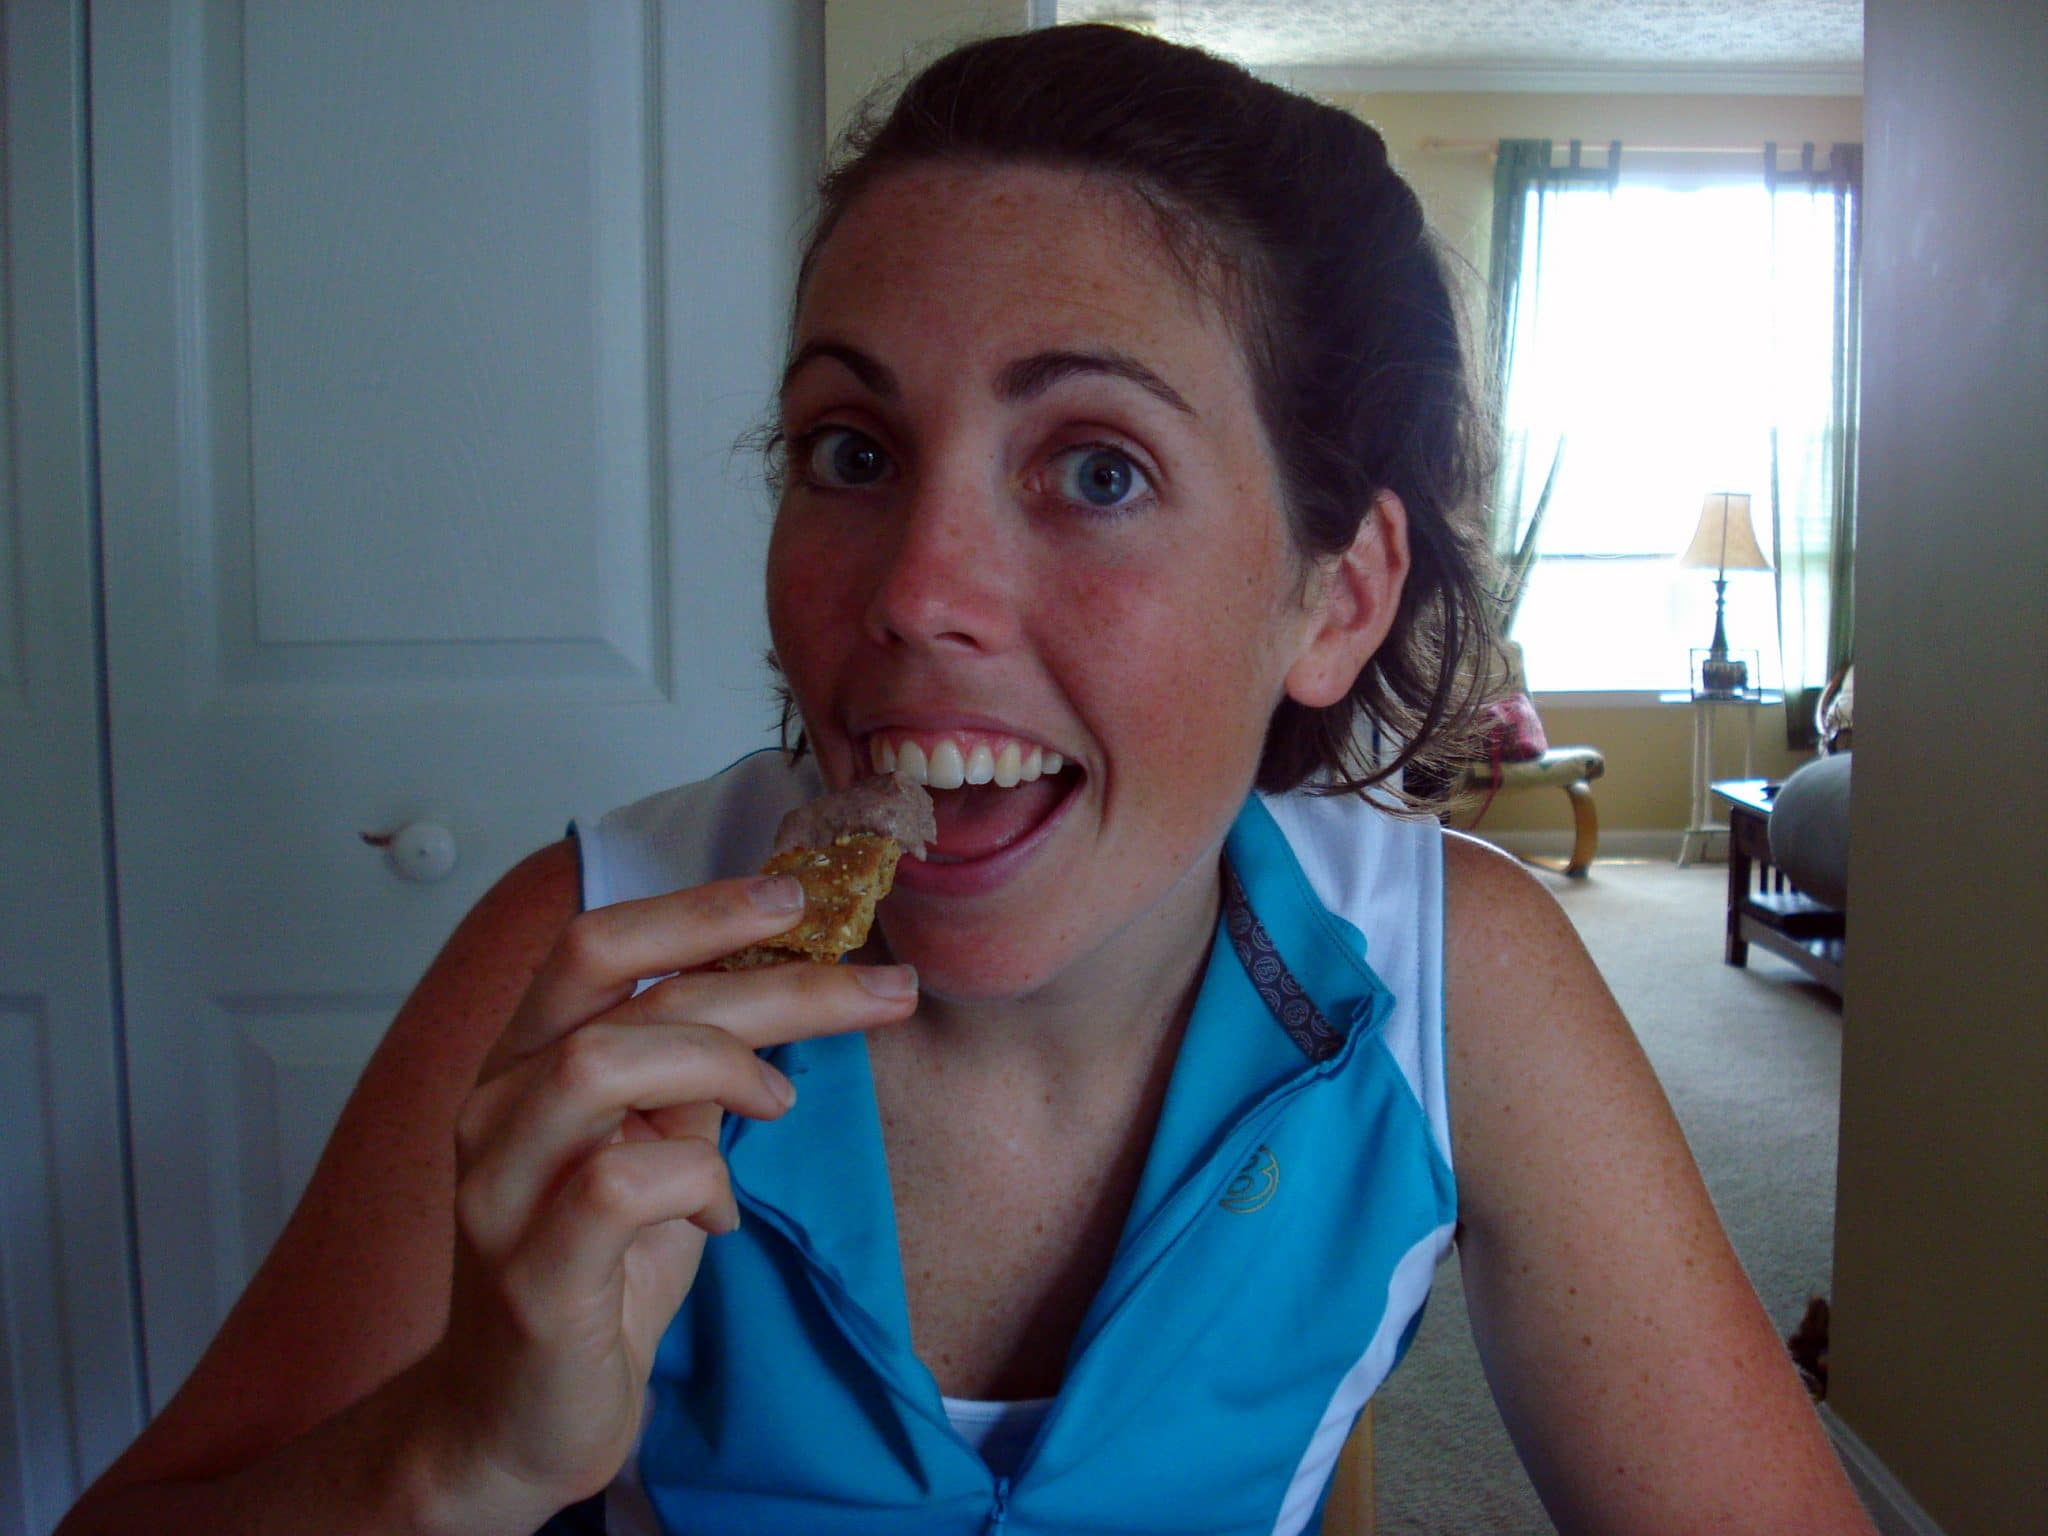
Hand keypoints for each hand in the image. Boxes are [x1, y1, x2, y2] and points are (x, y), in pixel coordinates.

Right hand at [416, 873, 916, 1524]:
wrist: (515, 1421)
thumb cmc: (594, 1277)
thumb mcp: (658, 1153)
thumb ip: (692, 1078)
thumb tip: (782, 994)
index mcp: (523, 1063)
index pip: (594, 944)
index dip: (697, 908)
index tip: (796, 897)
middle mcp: (494, 1108)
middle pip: (614, 986)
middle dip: (762, 973)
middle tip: (872, 986)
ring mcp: (500, 1189)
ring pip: (602, 1062)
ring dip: (720, 1066)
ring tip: (777, 1105)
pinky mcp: (531, 1273)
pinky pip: (623, 1183)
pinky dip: (698, 1179)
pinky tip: (721, 1214)